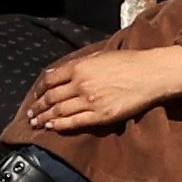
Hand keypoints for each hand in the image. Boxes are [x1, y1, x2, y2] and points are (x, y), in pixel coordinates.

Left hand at [15, 36, 181, 136]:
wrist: (150, 74)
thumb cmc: (128, 62)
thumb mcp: (100, 55)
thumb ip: (79, 63)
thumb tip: (59, 72)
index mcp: (80, 66)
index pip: (50, 79)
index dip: (39, 89)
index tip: (35, 96)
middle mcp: (81, 84)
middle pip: (51, 97)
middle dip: (38, 107)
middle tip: (31, 114)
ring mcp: (90, 101)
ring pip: (59, 111)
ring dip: (45, 118)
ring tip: (37, 123)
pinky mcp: (100, 115)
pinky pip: (74, 122)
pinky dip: (60, 125)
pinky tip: (52, 127)